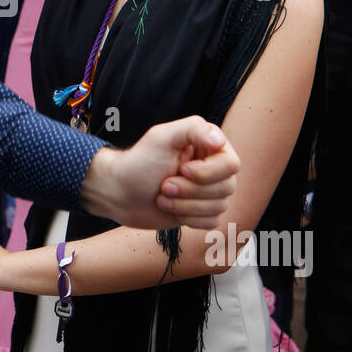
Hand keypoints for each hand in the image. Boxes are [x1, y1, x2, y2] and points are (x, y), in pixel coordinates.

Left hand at [82, 117, 239, 228]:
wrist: (120, 193)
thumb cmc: (138, 163)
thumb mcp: (161, 137)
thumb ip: (192, 129)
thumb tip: (219, 140)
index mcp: (209, 146)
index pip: (231, 164)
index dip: (207, 172)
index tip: (182, 169)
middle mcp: (214, 167)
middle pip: (227, 188)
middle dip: (190, 190)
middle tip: (164, 184)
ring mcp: (209, 191)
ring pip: (219, 207)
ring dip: (185, 205)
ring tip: (162, 196)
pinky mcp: (202, 211)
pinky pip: (212, 222)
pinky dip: (188, 218)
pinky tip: (170, 208)